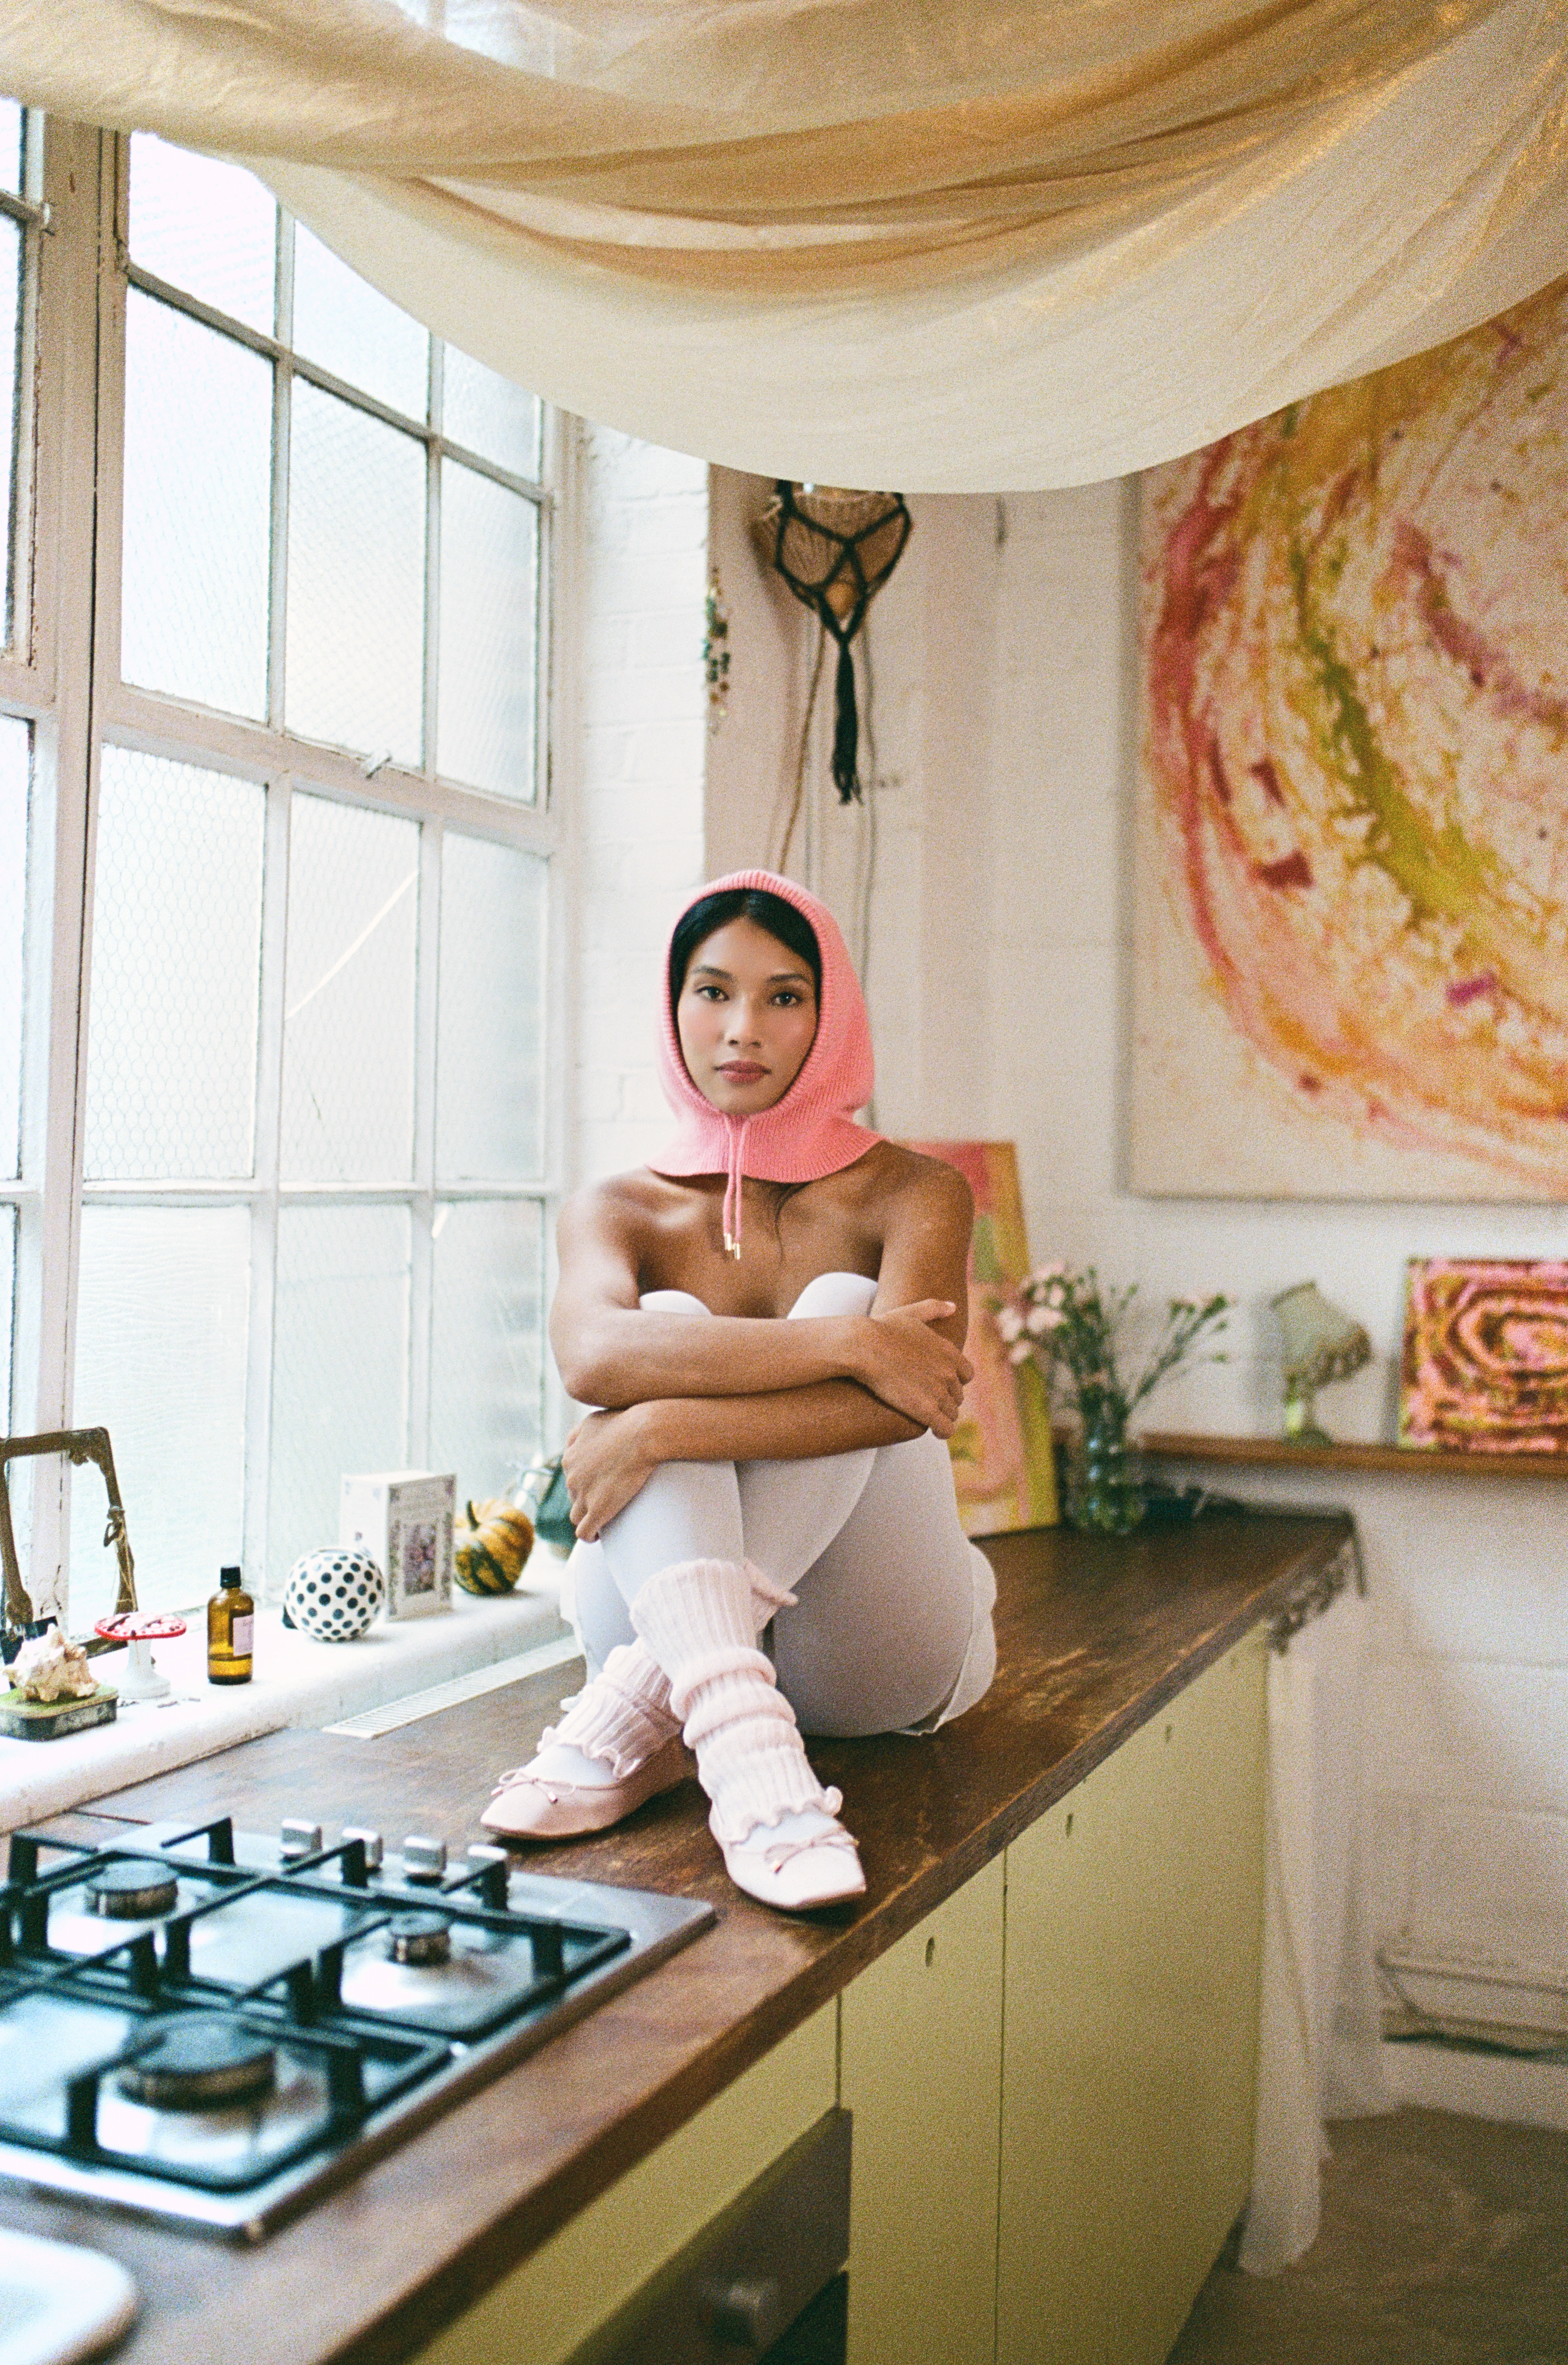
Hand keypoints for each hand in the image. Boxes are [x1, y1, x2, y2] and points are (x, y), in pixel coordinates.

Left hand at [562, 1406, 657, 1540]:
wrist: (644, 1433)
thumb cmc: (625, 1422)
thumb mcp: (591, 1421)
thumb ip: (577, 1433)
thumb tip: (572, 1444)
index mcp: (569, 1457)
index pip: (571, 1476)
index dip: (583, 1482)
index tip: (597, 1484)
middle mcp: (571, 1478)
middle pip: (573, 1496)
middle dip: (586, 1498)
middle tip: (606, 1498)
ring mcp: (584, 1495)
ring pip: (576, 1516)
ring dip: (586, 1518)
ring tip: (601, 1520)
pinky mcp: (599, 1510)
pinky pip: (584, 1532)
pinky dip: (589, 1536)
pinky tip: (598, 1536)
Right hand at [852, 1300, 972, 1436]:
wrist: (864, 1346)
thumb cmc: (882, 1329)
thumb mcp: (911, 1312)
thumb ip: (934, 1308)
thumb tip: (953, 1307)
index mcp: (949, 1352)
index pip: (967, 1374)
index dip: (955, 1381)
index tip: (942, 1385)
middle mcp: (948, 1372)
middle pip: (958, 1395)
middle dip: (946, 1399)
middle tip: (930, 1402)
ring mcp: (939, 1392)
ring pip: (952, 1413)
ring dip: (943, 1416)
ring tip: (930, 1418)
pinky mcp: (926, 1410)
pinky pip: (945, 1428)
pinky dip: (943, 1431)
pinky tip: (935, 1432)